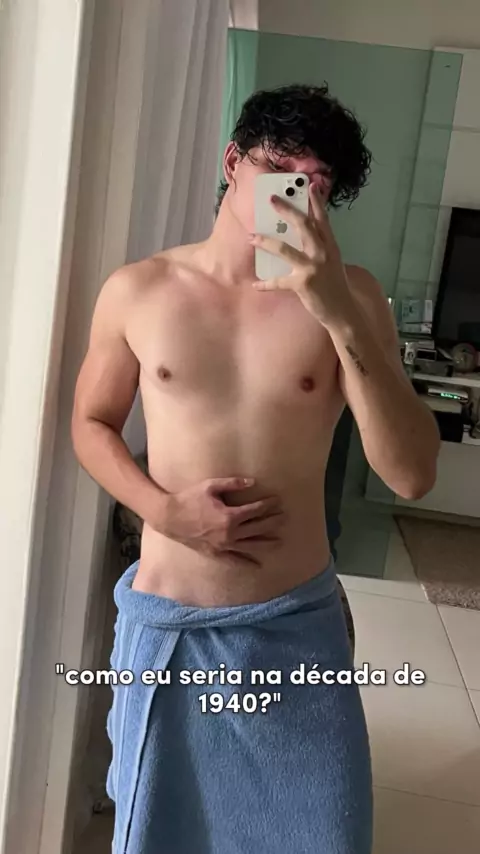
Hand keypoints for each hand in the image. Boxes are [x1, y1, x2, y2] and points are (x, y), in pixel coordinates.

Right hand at [160, 477, 284, 565]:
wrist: (169, 517)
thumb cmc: (189, 498)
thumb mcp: (210, 486)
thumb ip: (233, 483)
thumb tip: (253, 482)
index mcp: (229, 516)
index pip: (255, 510)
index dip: (268, 505)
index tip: (277, 500)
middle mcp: (229, 533)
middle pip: (257, 528)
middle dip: (272, 522)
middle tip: (284, 518)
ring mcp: (223, 545)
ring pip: (250, 546)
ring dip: (266, 544)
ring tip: (280, 542)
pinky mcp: (215, 553)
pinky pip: (235, 560)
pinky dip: (247, 563)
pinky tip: (258, 565)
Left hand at [249, 183, 354, 327]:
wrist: (343, 312)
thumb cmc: (335, 287)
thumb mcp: (332, 263)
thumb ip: (320, 248)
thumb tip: (302, 238)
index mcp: (330, 247)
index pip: (323, 219)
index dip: (316, 202)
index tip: (310, 186)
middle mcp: (323, 253)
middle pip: (303, 225)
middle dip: (286, 210)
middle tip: (271, 200)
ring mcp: (313, 268)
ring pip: (285, 249)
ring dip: (266, 242)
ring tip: (252, 237)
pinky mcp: (303, 284)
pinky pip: (278, 281)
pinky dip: (266, 283)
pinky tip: (256, 284)